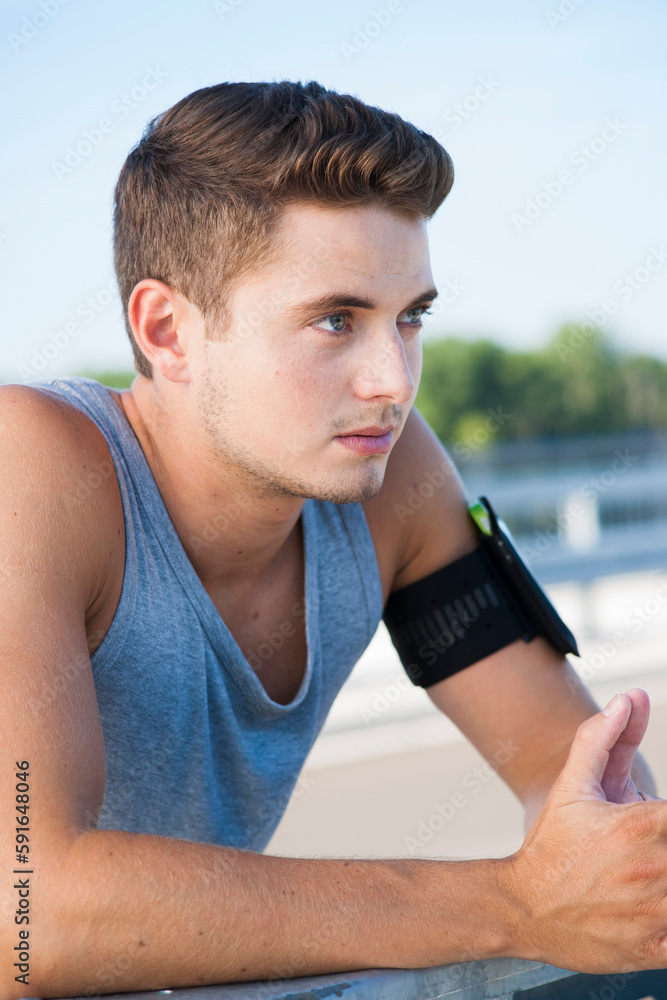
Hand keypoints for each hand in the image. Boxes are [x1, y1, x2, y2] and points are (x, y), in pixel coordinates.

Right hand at [506, 688, 666, 973]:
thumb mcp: (573, 785)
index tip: (661, 821)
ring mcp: (656, 914)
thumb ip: (601, 738)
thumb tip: (626, 699)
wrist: (524, 907)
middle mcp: (654, 869)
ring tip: (655, 872)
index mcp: (642, 825)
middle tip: (654, 845)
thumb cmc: (553, 844)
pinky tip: (656, 903)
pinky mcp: (655, 950)